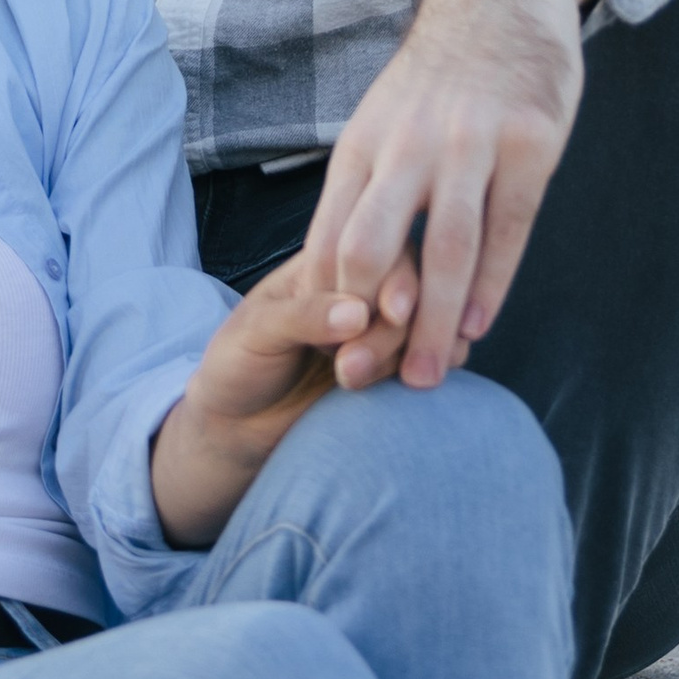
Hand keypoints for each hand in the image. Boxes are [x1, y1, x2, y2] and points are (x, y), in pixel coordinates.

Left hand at [149, 257, 408, 549]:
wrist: (239, 427)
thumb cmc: (238, 365)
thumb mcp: (256, 332)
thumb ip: (302, 317)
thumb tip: (358, 313)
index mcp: (329, 261)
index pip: (379, 250)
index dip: (390, 280)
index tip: (383, 313)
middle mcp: (365, 290)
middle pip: (414, 287)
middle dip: (391, 329)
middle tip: (349, 366)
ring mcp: (385, 329)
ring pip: (432, 324)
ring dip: (406, 353)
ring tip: (353, 380)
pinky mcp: (397, 367)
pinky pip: (440, 358)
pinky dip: (426, 370)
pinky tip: (395, 386)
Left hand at [301, 0, 592, 387]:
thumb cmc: (438, 81)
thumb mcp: (380, 124)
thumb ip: (365, 195)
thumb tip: (341, 279)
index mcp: (362, 147)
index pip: (331, 239)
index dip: (327, 305)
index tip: (327, 358)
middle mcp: (407, 146)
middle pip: (373, 248)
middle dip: (366, 323)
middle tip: (362, 384)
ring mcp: (469, 144)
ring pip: (446, 250)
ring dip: (436, 323)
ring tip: (427, 379)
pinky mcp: (529, 144)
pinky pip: (508, 228)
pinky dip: (493, 283)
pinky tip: (480, 325)